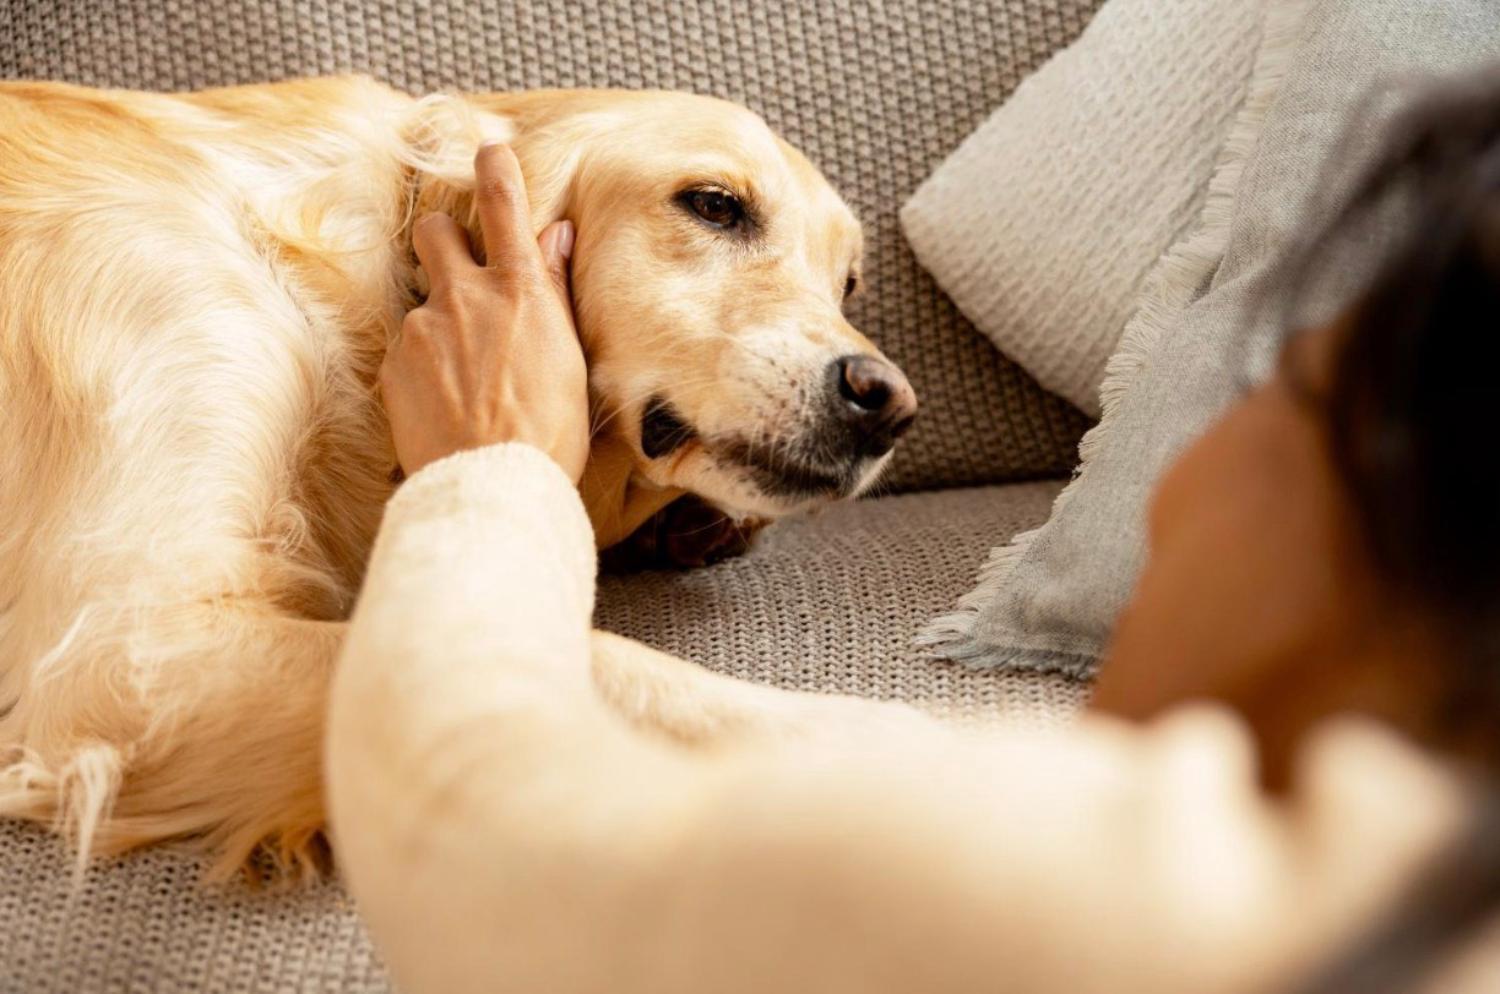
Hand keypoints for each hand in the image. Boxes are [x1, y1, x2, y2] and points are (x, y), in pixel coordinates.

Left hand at [380, 144, 589, 481]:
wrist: (492, 484)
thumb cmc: (548, 430)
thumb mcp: (568, 356)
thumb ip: (554, 288)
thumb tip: (555, 234)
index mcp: (519, 290)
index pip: (503, 205)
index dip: (495, 169)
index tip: (490, 151)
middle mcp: (465, 296)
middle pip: (435, 232)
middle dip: (443, 240)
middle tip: (461, 272)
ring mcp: (423, 329)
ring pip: (424, 301)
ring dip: (439, 322)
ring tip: (465, 376)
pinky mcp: (394, 365)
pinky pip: (407, 349)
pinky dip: (423, 367)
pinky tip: (446, 402)